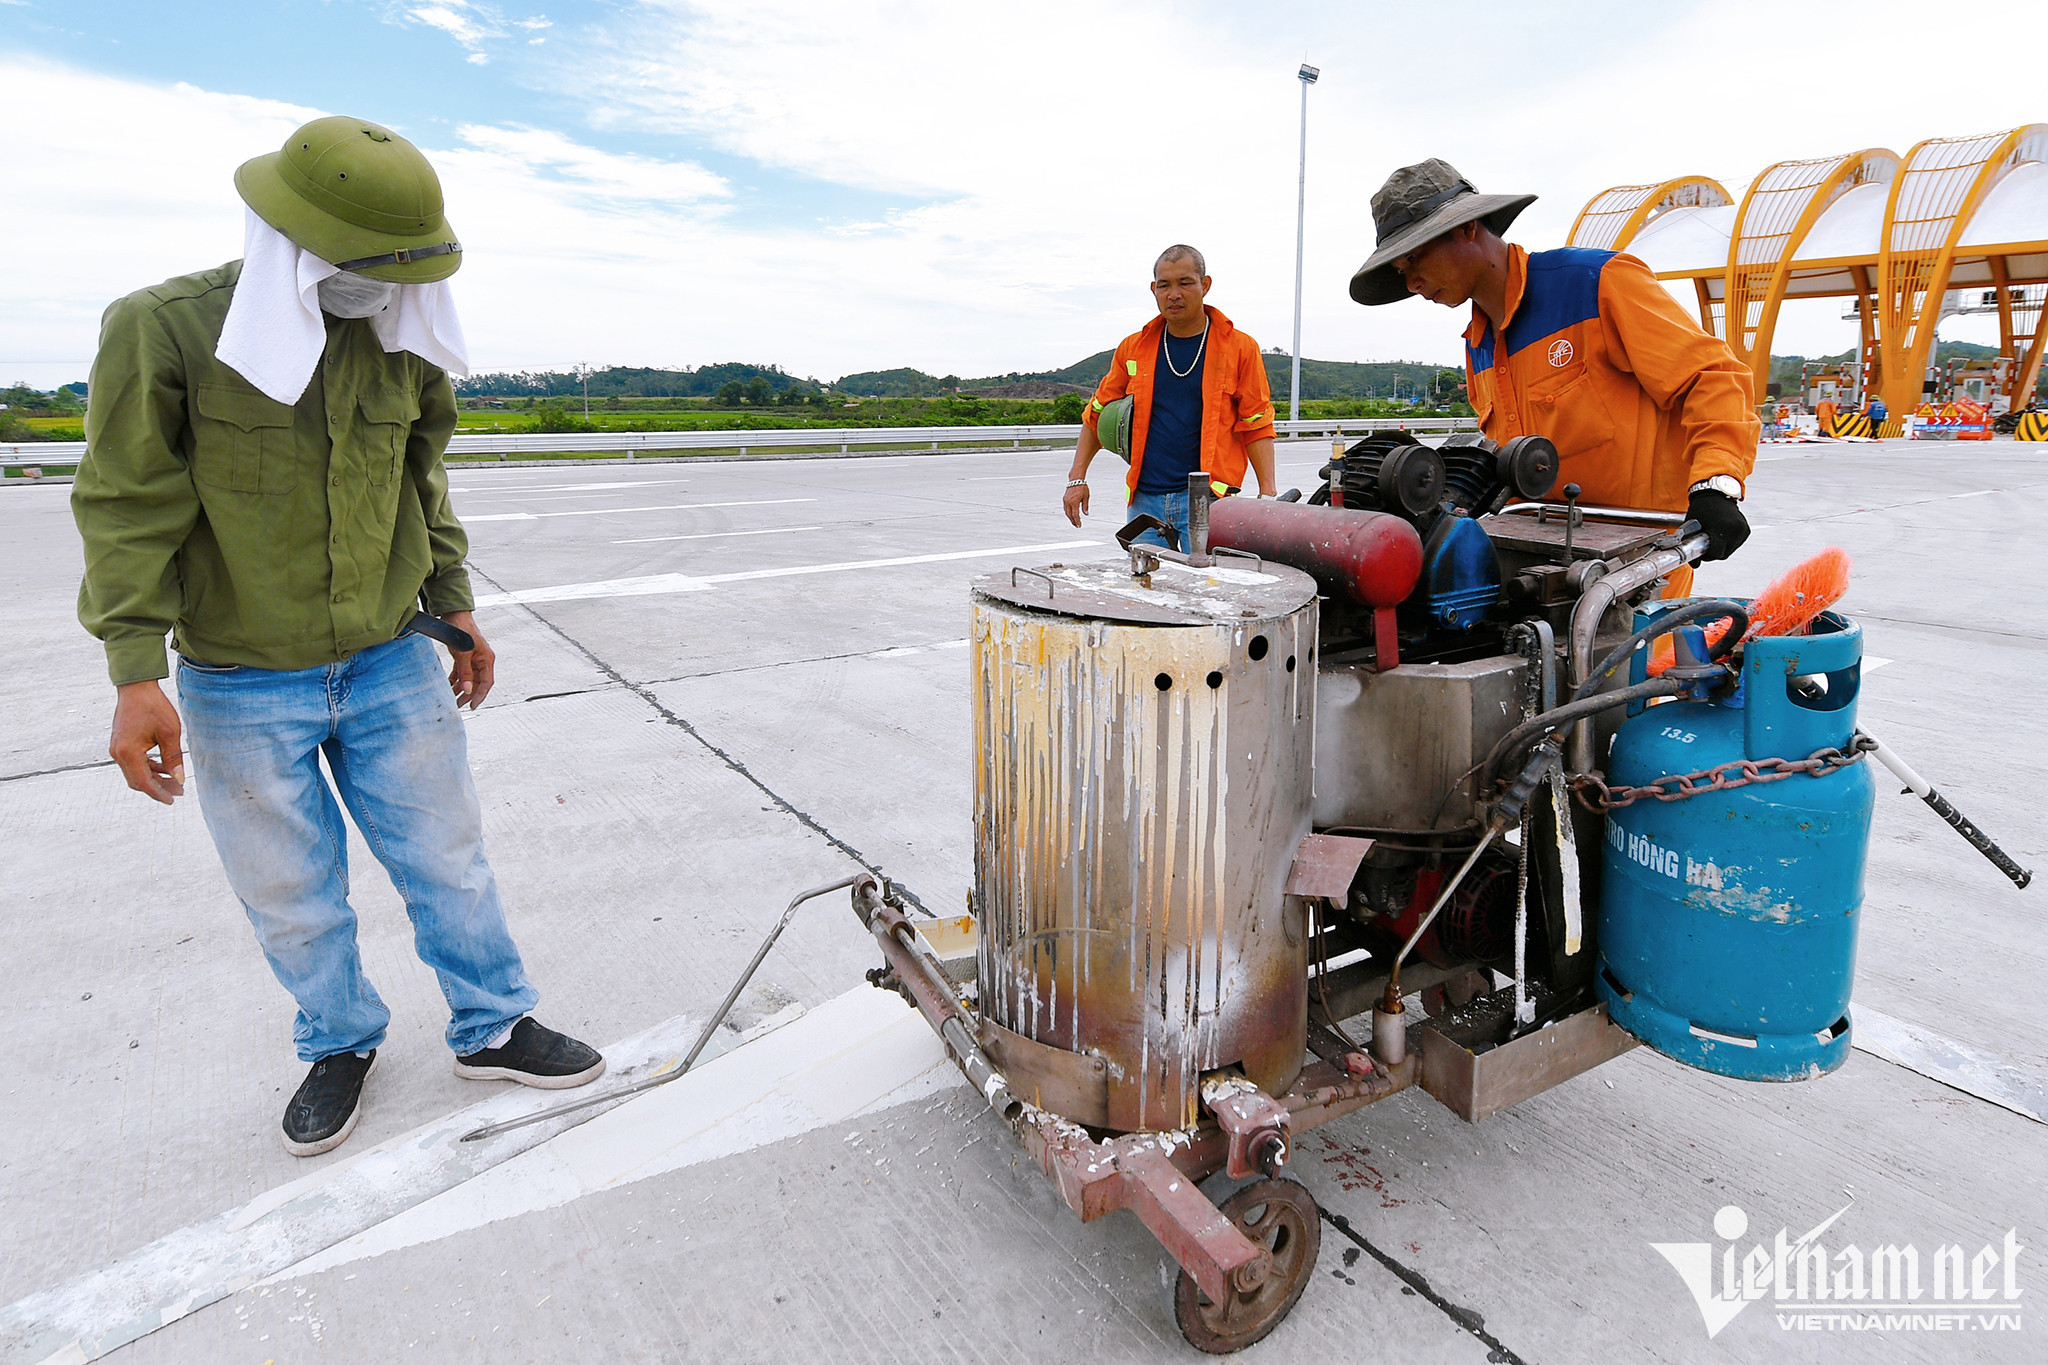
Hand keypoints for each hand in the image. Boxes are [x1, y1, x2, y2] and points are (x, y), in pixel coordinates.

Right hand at [110, 680, 183, 804]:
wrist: (136, 688)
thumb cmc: (153, 707)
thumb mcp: (169, 733)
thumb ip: (173, 758)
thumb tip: (179, 779)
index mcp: (128, 752)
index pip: (143, 782)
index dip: (158, 793)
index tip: (172, 800)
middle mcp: (118, 753)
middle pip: (137, 781)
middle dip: (158, 788)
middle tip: (179, 790)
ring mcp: (117, 749)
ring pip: (135, 773)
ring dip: (154, 778)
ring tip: (175, 781)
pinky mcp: (120, 744)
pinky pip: (134, 763)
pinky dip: (149, 768)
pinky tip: (165, 768)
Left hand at [440, 610, 494, 707]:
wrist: (454, 615)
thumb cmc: (462, 630)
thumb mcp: (462, 654)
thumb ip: (465, 673)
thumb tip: (466, 690)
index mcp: (487, 659)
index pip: (487, 682)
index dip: (480, 695)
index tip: (473, 705)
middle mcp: (481, 660)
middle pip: (477, 682)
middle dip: (468, 694)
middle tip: (459, 704)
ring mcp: (473, 659)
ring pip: (468, 679)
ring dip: (461, 688)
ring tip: (453, 698)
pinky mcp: (463, 657)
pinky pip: (461, 672)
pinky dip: (455, 680)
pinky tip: (449, 686)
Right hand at [1062, 482, 1088, 526]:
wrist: (1075, 480)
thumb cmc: (1082, 487)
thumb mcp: (1086, 497)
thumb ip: (1085, 506)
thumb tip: (1086, 514)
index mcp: (1074, 502)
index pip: (1075, 515)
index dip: (1077, 521)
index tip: (1079, 525)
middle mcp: (1068, 502)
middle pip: (1070, 515)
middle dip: (1073, 521)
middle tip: (1076, 525)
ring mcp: (1065, 500)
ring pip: (1066, 512)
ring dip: (1070, 518)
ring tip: (1074, 521)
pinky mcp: (1064, 499)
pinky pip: (1065, 508)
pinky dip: (1068, 513)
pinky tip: (1071, 515)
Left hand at [1687, 489, 1750, 561]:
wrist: (1716, 494)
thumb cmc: (1702, 508)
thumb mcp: (1692, 526)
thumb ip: (1691, 545)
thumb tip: (1694, 564)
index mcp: (1721, 528)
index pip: (1716, 553)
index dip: (1707, 555)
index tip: (1701, 551)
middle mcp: (1734, 529)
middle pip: (1724, 554)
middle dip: (1714, 552)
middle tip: (1706, 544)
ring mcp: (1742, 529)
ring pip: (1730, 550)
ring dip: (1722, 548)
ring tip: (1714, 537)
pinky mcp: (1746, 530)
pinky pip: (1736, 544)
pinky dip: (1729, 543)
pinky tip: (1722, 534)